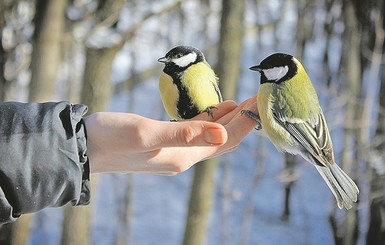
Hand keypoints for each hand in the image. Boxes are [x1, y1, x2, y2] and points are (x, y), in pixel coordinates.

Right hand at [85, 97, 257, 174]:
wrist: (84, 146)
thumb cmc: (111, 138)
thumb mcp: (147, 133)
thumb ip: (185, 134)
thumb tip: (222, 134)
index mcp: (183, 156)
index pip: (225, 141)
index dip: (244, 124)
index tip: (258, 104)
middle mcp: (182, 157)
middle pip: (221, 140)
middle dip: (240, 121)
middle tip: (255, 101)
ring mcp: (173, 151)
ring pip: (209, 137)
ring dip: (226, 121)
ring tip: (241, 104)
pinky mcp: (164, 143)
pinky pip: (195, 134)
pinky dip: (208, 121)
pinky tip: (214, 110)